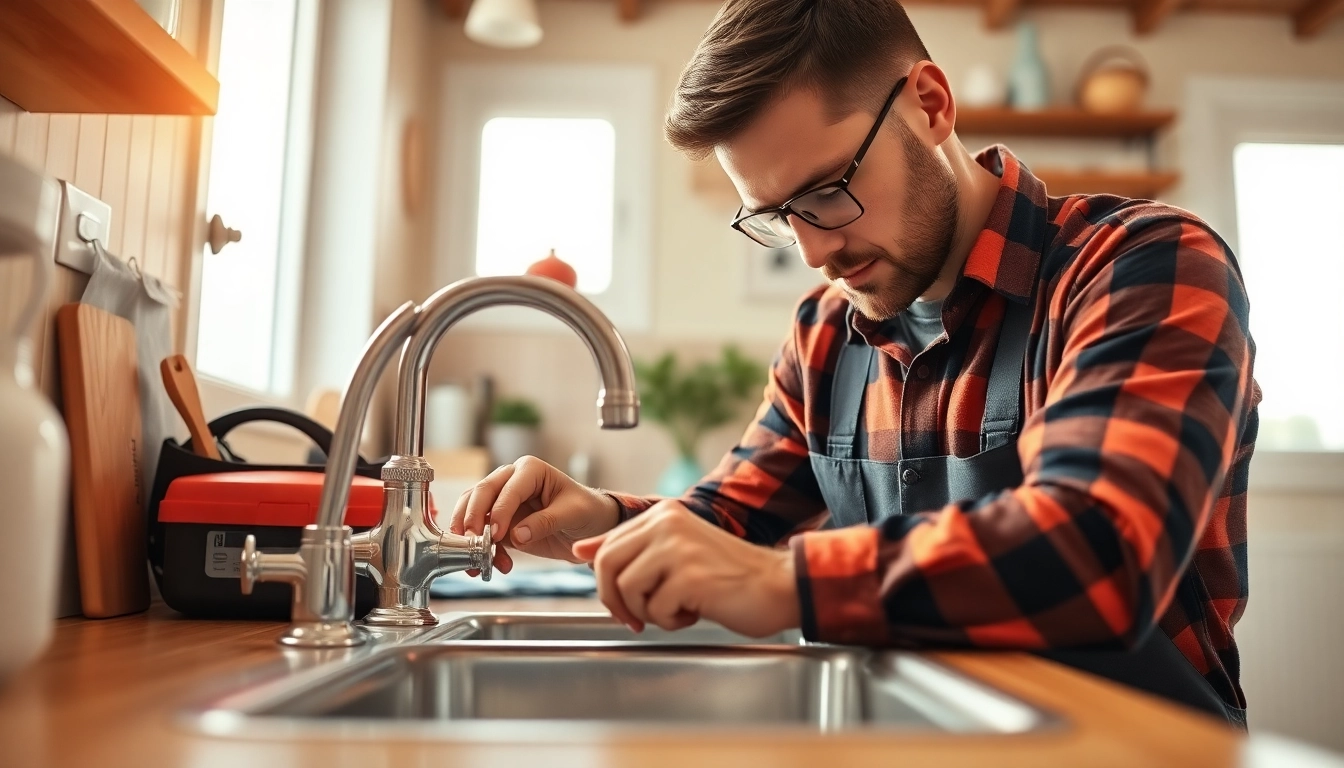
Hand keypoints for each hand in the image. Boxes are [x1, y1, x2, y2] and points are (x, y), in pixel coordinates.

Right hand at [449, 456, 620, 574]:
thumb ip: (546, 522)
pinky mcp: (500, 522)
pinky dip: (484, 551)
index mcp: (530, 470)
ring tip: (476, 561)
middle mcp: (511, 480)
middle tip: (472, 543)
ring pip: (473, 511)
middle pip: (481, 494)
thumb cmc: (586, 511)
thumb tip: (516, 535)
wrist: (590, 527)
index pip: (508, 488)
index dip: (500, 511)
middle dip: (473, 519)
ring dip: (470, 536)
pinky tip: (498, 565)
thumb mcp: (573, 514)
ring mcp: (502, 500)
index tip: (496, 534)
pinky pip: (483, 534)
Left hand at [571, 500, 799, 637]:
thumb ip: (629, 548)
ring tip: (678, 609)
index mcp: (663, 514)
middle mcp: (667, 523)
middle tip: (637, 619)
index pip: (606, 547)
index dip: (607, 584)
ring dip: (648, 612)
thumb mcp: (675, 552)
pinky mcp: (690, 576)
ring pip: (627, 588)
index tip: (624, 605)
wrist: (779, 585)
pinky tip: (697, 611)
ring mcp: (678, 547)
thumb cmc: (729, 575)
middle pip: (607, 565)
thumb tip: (580, 549)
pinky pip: (655, 609)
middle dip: (616, 600)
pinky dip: (672, 621)